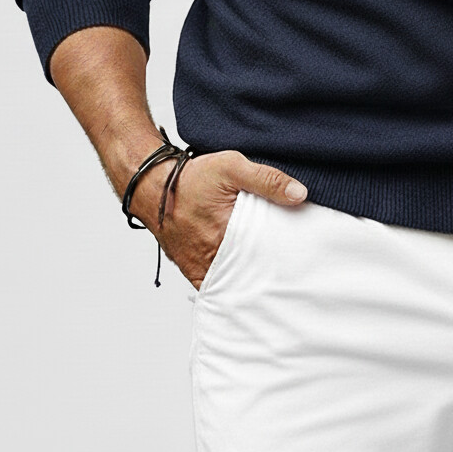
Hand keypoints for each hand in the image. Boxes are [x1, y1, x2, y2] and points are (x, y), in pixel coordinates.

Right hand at [123, 147, 307, 290]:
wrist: (152, 186)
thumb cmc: (189, 178)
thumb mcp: (231, 167)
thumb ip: (267, 179)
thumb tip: (300, 194)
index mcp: (226, 238)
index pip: (265, 259)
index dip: (283, 259)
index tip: (299, 258)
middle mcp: (212, 260)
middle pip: (251, 274)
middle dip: (270, 273)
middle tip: (291, 270)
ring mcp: (201, 269)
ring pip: (235, 282)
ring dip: (250, 278)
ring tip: (273, 275)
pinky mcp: (193, 270)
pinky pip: (218, 284)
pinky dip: (232, 282)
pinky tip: (247, 277)